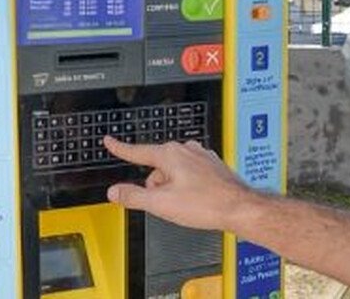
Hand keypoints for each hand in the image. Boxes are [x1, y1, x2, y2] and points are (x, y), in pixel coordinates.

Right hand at [103, 136, 255, 231]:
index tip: (110, 141)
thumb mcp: (161, 204)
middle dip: (157, 186)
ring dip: (174, 188)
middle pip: (156, 168)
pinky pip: (190, 175)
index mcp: (170, 154)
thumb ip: (133, 196)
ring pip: (174, 172)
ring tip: (189, 204)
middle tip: (170, 204)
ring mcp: (201, 156)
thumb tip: (115, 191)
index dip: (120, 148)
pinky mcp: (211, 166)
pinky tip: (198, 201)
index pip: (137, 151)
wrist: (239, 208)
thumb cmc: (206, 204)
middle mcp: (186, 150)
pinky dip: (189, 188)